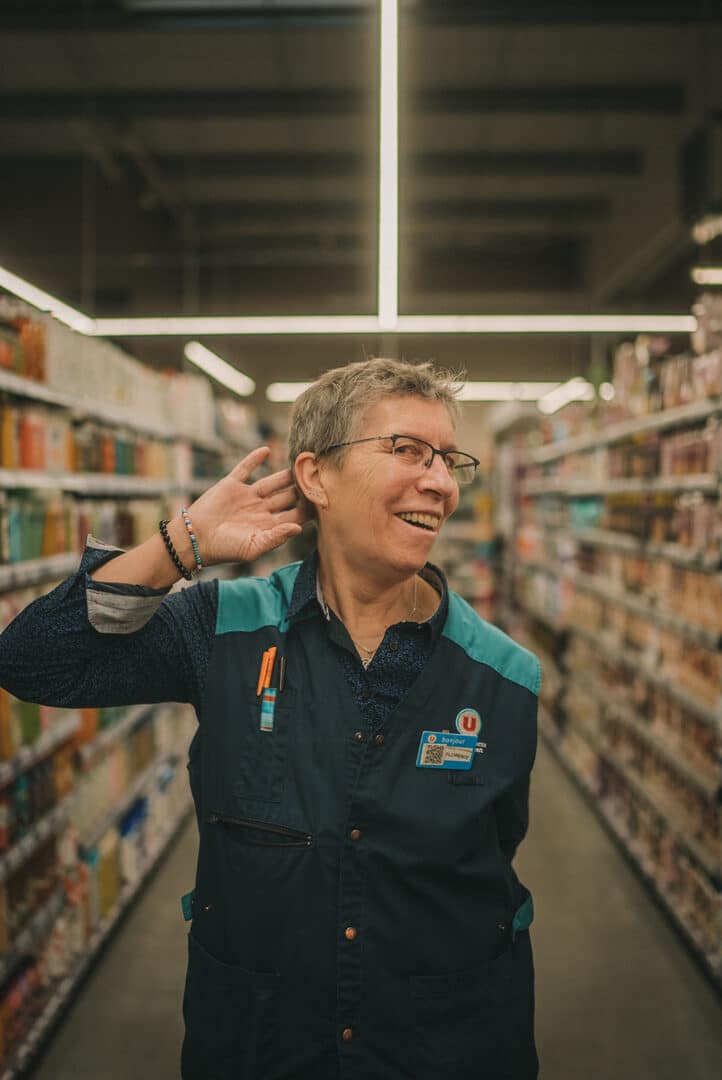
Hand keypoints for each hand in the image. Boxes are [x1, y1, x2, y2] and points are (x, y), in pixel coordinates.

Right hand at [186, 447, 310, 566]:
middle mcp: (261, 510)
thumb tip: (299, 528)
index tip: (323, 496)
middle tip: (318, 474)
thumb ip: (276, 538)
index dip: (309, 506)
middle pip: (288, 495)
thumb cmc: (224, 549)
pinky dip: (255, 459)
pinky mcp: (232, 485)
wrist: (195, 539)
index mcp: (269, 526)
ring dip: (285, 473)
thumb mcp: (252, 548)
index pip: (295, 514)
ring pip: (272, 481)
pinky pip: (245, 468)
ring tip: (301, 461)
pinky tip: (267, 450)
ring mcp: (247, 496)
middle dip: (302, 487)